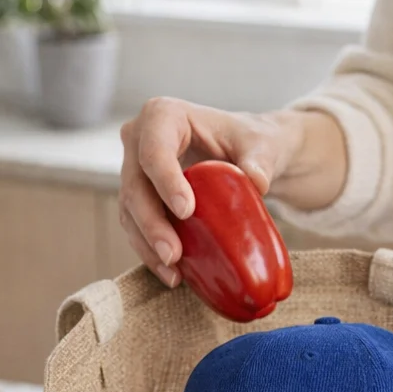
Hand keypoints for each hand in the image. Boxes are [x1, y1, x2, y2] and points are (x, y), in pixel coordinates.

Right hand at [118, 99, 345, 285]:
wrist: (245, 154)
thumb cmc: (251, 142)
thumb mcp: (262, 145)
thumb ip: (260, 158)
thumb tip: (258, 182)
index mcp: (163, 115)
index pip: (155, 150)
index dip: (165, 182)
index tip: (186, 211)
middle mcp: (139, 140)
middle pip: (135, 186)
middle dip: (152, 224)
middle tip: (173, 254)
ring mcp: (135, 171)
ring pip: (130, 212)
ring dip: (148, 246)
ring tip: (173, 272)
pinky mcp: (140, 199)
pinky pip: (137, 228)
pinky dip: (151, 252)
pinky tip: (173, 275)